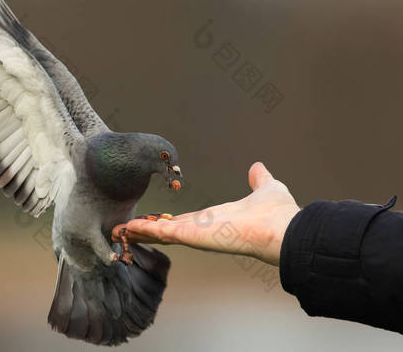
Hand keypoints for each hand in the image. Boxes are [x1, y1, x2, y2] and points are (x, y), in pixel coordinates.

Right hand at [111, 162, 299, 265]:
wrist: (283, 228)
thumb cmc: (278, 213)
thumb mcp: (266, 188)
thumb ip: (258, 180)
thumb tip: (258, 168)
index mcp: (217, 219)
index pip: (186, 221)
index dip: (169, 220)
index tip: (155, 218)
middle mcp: (204, 229)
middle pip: (167, 229)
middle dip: (147, 229)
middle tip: (127, 229)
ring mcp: (197, 233)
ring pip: (160, 232)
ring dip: (140, 231)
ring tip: (119, 230)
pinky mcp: (192, 234)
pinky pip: (162, 231)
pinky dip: (143, 230)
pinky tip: (127, 229)